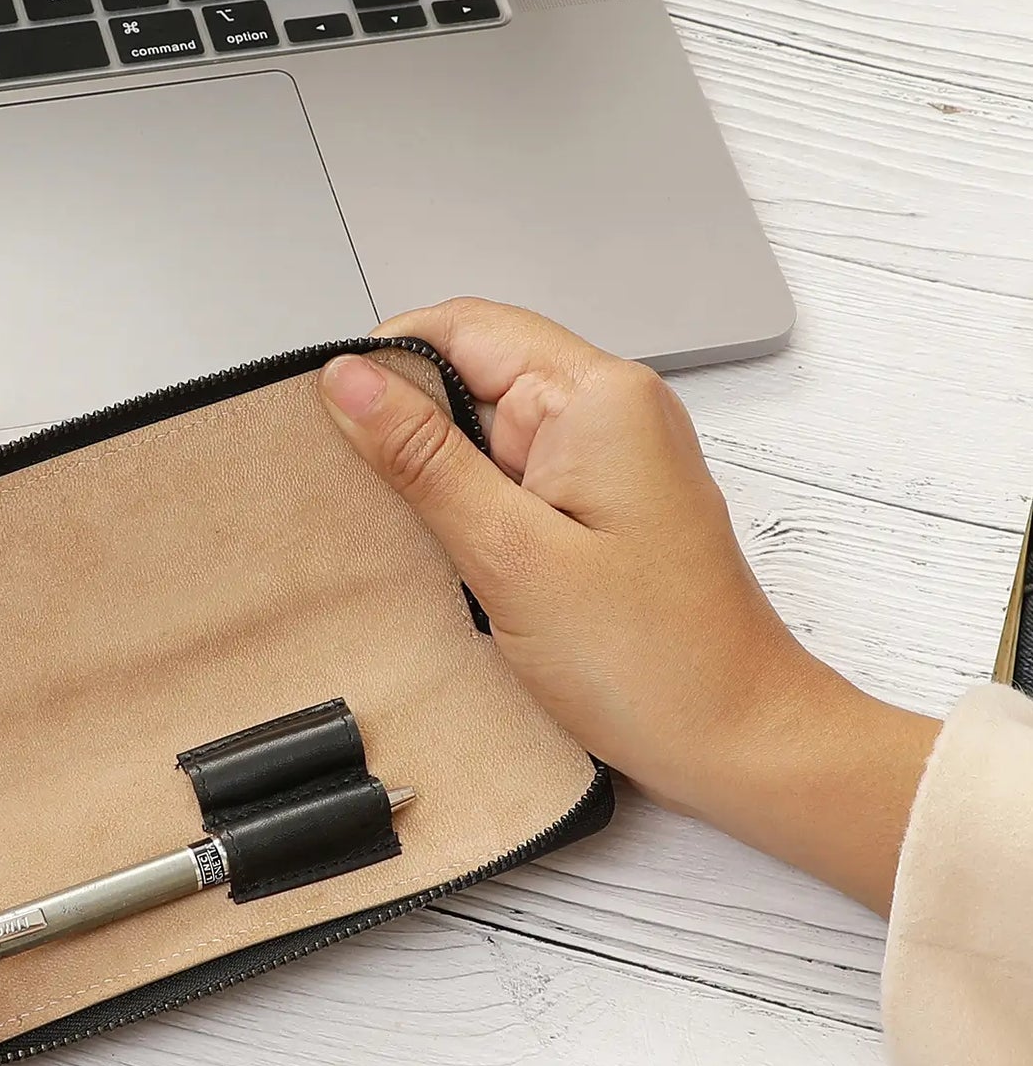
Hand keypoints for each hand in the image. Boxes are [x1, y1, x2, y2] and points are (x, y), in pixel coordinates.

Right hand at [319, 299, 938, 913]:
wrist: (736, 739)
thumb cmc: (654, 662)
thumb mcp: (511, 556)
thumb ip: (424, 458)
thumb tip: (351, 380)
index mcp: (599, 397)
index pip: (462, 326)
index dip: (385, 363)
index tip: (329, 422)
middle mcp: (613, 410)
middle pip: (471, 373)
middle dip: (407, 428)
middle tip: (373, 501)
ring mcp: (611, 456)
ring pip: (485, 431)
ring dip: (438, 477)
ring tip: (422, 541)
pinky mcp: (603, 502)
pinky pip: (514, 477)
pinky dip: (472, 510)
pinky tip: (457, 559)